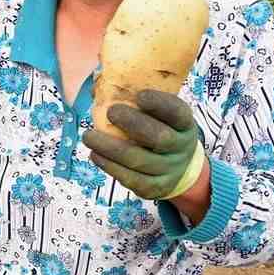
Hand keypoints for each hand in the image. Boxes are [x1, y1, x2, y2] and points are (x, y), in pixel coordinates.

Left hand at [83, 90, 204, 200]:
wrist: (180, 167)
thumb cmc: (160, 129)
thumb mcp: (159, 113)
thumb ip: (134, 98)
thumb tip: (97, 86)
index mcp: (184, 123)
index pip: (177, 112)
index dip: (160, 104)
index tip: (140, 96)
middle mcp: (182, 147)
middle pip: (159, 138)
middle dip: (133, 124)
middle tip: (111, 112)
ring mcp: (170, 170)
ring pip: (139, 161)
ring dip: (110, 148)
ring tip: (89, 136)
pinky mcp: (155, 188)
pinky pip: (131, 180)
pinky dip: (110, 167)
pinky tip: (96, 155)